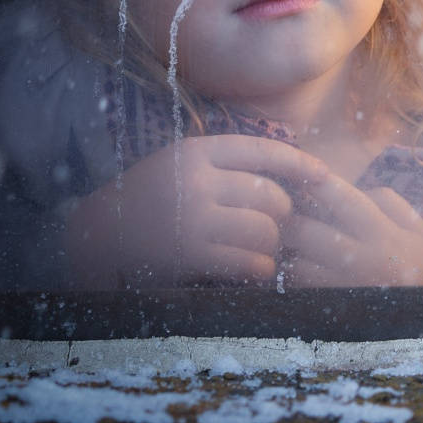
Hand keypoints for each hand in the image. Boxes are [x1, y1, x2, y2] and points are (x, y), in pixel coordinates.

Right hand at [60, 134, 329, 288]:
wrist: (98, 237)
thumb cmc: (151, 200)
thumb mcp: (181, 165)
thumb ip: (226, 165)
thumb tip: (290, 176)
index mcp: (197, 151)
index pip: (264, 151)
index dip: (300, 163)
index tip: (324, 176)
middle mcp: (197, 180)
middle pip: (271, 195)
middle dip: (282, 215)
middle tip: (275, 228)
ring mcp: (193, 218)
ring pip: (265, 231)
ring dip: (271, 246)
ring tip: (260, 251)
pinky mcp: (191, 255)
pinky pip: (250, 262)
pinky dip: (260, 269)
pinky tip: (254, 271)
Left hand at [279, 176, 422, 287]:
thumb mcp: (419, 229)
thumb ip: (388, 202)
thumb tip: (355, 190)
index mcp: (382, 234)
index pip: (341, 199)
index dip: (317, 182)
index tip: (301, 172)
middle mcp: (359, 261)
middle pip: (305, 232)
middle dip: (289, 217)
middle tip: (282, 210)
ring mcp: (343, 289)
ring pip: (295, 266)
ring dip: (288, 252)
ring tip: (288, 243)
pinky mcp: (334, 311)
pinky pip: (301, 292)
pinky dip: (294, 279)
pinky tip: (299, 270)